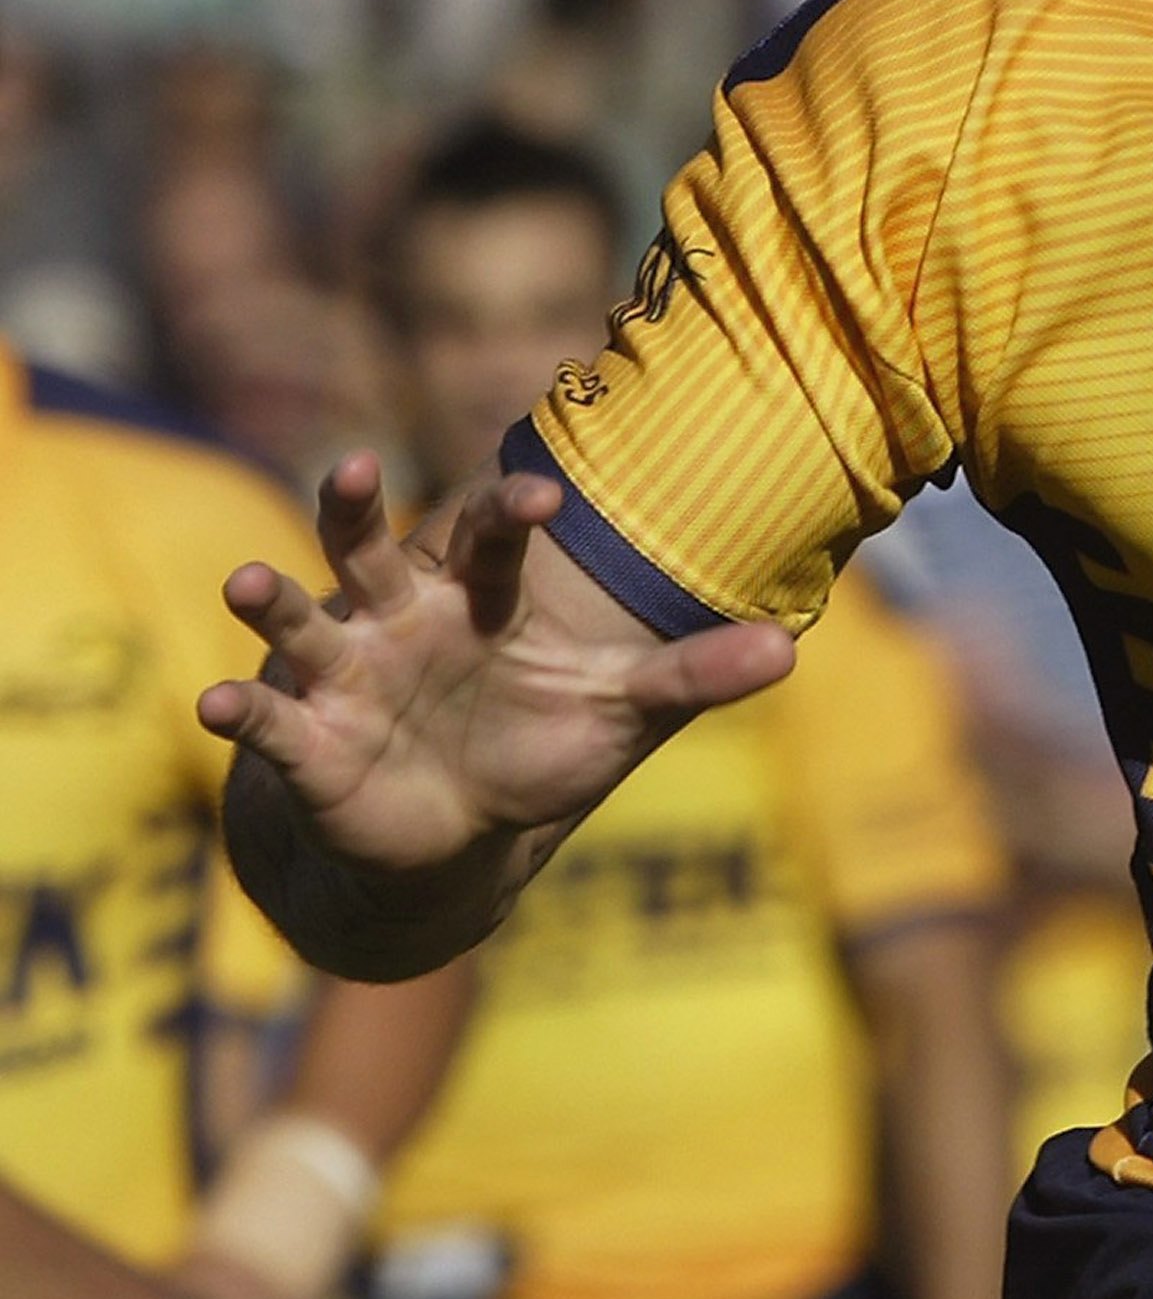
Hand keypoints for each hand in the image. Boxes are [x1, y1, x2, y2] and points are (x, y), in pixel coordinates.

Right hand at [199, 454, 792, 879]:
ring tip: (249, 582)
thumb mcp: (623, 711)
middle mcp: (402, 618)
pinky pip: (269, 722)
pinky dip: (243, 712)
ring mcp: (348, 676)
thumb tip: (789, 651)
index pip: (492, 533)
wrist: (458, 833)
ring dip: (272, 602)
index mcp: (480, 596)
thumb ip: (695, 676)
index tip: (541, 492)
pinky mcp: (310, 742)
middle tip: (354, 465)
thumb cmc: (538, 743)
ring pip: (302, 622)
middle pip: (371, 546)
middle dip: (355, 506)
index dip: (510, 509)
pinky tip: (218, 706)